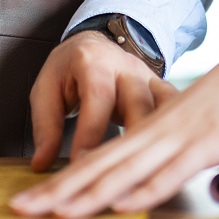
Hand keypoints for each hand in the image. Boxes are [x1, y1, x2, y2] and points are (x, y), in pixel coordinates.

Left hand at [11, 33, 218, 218]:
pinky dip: (145, 189)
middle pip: (98, 164)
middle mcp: (151, 130)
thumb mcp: (185, 127)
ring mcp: (177, 137)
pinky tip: (122, 206)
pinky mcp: (206, 143)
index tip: (29, 204)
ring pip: (126, 168)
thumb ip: (163, 154)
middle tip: (21, 211)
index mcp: (143, 125)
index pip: (94, 159)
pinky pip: (170, 169)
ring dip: (91, 193)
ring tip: (58, 213)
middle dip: (58, 191)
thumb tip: (142, 182)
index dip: (60, 182)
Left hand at [28, 30, 177, 171]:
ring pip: (163, 109)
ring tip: (151, 172)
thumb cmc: (68, 69)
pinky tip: (173, 159)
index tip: (81, 165)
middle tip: (121, 175)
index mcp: (94, 61)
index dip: (90, 133)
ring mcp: (149, 78)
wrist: (94, 44)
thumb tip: (41, 165)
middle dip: (133, 139)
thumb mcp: (46, 89)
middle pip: (138, 103)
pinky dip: (177, 134)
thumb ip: (45, 125)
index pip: (97, 97)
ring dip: (159, 141)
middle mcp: (127, 67)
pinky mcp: (162, 90)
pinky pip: (175, 111)